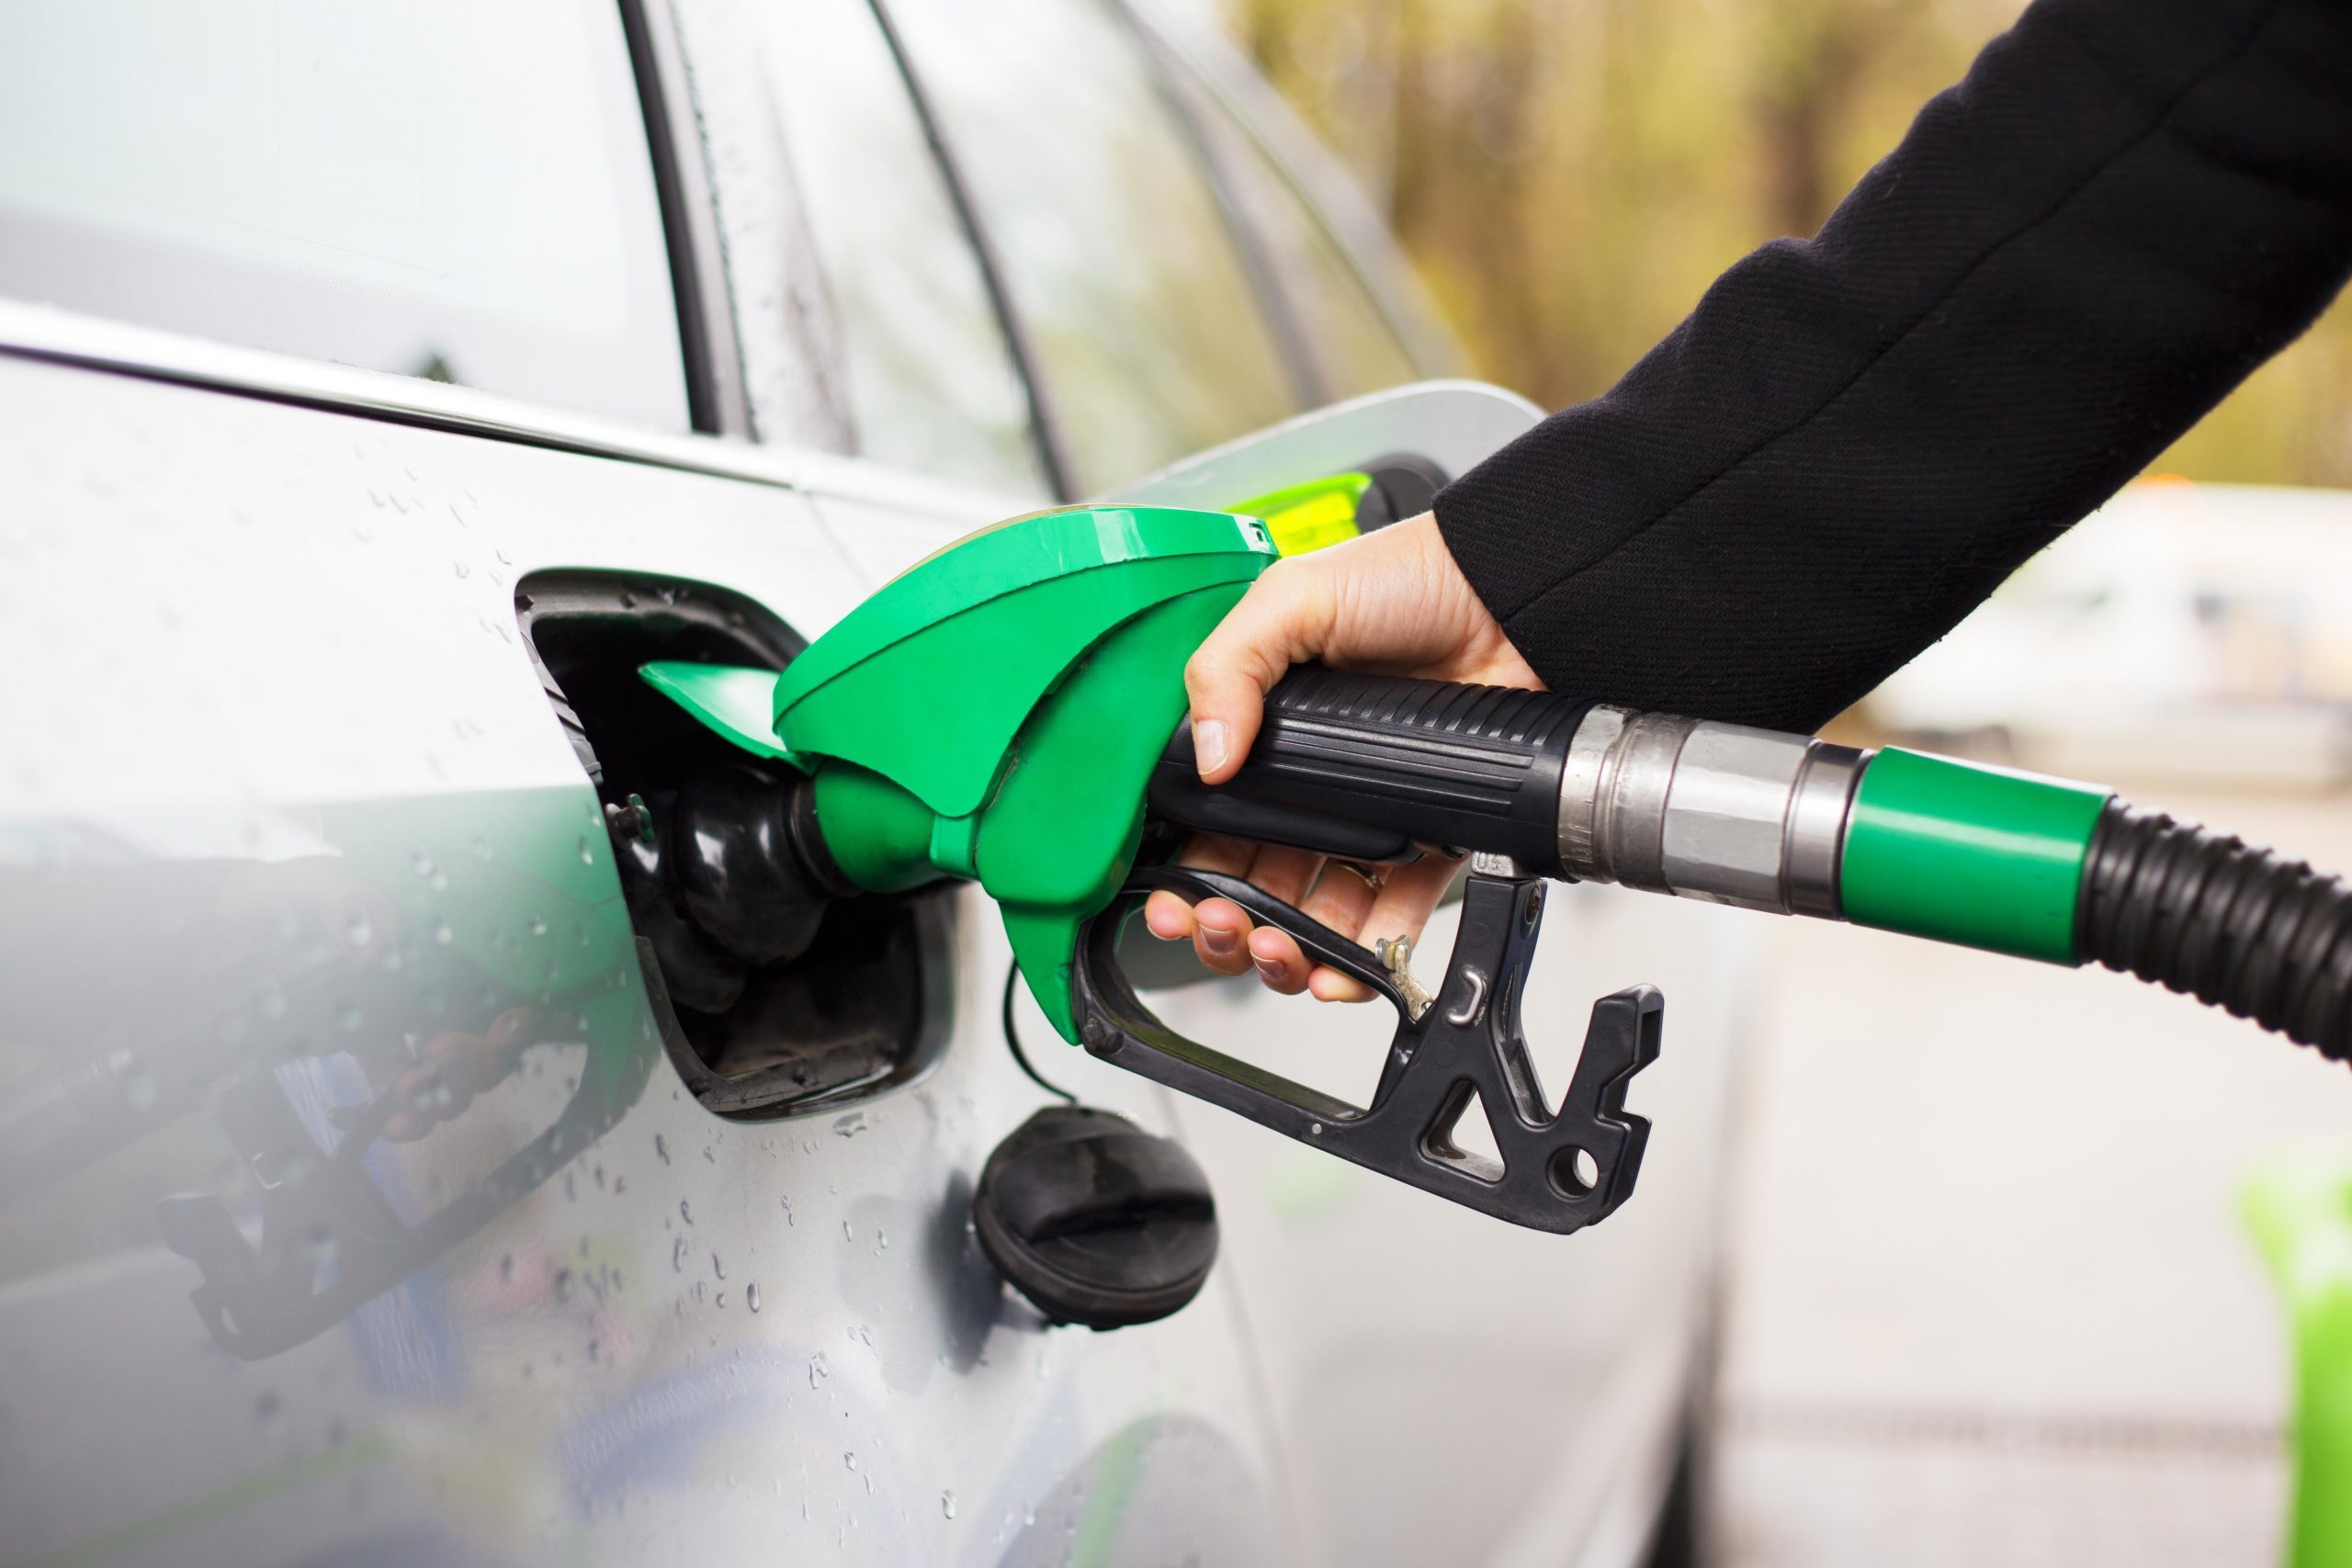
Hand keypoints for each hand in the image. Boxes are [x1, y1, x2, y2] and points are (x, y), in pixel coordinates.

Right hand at [1142, 512, 1539, 999]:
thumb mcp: (1293, 598)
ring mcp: (1365, 814)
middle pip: (1248, 881)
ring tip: (1280, 953)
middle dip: (1225, 924)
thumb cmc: (1408, 579)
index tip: (1172, 906)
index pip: (1204, 822)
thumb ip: (1229, 667)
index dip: (1181, 873)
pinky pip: (1389, 912)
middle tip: (1223, 931)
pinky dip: (1365, 952)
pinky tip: (1343, 966)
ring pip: (1310, 910)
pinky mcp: (1428, 835)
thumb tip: (1208, 758)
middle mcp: (1306, 780)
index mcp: (1259, 731)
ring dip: (1286, 949)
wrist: (1511, 596)